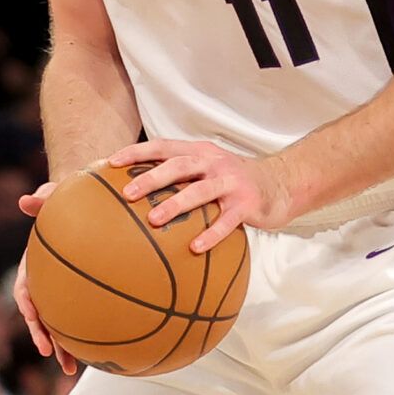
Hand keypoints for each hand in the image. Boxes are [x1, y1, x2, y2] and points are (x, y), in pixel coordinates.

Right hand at [13, 183, 76, 374]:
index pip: (24, 287)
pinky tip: (106, 352)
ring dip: (62, 347)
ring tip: (72, 370)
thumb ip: (43, 199)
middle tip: (50, 353)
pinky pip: (83, 320)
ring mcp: (62, 292)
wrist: (86, 208)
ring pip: (58, 324)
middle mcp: (45, 282)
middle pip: (38, 315)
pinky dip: (89, 336)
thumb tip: (25, 199)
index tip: (31, 315)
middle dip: (42, 335)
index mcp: (34, 264)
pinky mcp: (81, 297)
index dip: (26, 304)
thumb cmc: (68, 202)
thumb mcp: (55, 196)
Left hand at [105, 140, 294, 251]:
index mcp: (200, 152)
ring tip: (153, 220)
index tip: (112, 162)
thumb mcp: (207, 168)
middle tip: (127, 193)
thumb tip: (135, 185)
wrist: (281, 184)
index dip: (138, 153)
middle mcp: (214, 163)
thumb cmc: (232, 180)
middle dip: (151, 178)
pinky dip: (211, 234)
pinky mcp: (248, 204)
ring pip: (200, 191)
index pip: (164, 146)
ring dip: (175, 204)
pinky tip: (195, 248)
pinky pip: (226, 221)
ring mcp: (232, 183)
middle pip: (179, 165)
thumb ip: (179, 173)